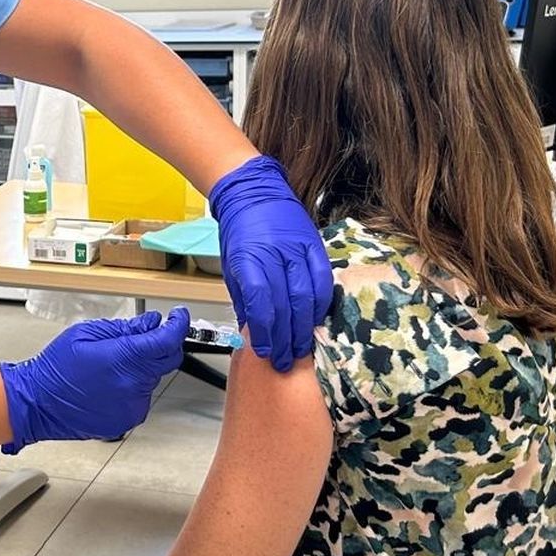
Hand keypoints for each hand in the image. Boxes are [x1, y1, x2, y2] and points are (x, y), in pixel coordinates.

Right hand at [0, 308, 190, 453]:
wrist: (37, 403)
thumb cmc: (55, 368)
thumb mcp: (86, 333)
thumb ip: (125, 328)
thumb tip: (151, 323)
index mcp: (124, 359)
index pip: (168, 340)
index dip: (178, 325)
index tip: (178, 316)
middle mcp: (132, 385)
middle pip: (168, 360)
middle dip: (161, 345)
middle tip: (143, 337)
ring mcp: (132, 405)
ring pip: (152, 379)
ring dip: (141, 368)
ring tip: (110, 367)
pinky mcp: (127, 419)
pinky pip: (140, 397)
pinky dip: (131, 387)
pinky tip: (107, 385)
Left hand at [208, 156, 333, 371]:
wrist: (254, 193)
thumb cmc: (240, 233)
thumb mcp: (232, 265)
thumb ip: (244, 299)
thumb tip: (253, 333)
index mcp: (248, 259)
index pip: (261, 302)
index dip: (265, 331)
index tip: (266, 351)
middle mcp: (275, 254)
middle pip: (285, 305)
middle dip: (285, 339)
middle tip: (285, 361)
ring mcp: (298, 249)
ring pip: (307, 296)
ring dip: (304, 328)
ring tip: (301, 349)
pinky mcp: (315, 246)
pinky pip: (323, 281)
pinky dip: (320, 305)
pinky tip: (315, 321)